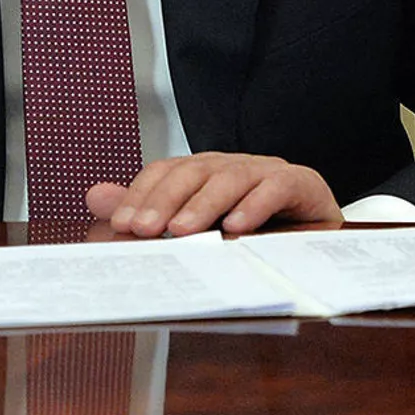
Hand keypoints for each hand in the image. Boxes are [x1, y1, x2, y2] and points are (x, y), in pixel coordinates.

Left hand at [86, 153, 341, 236]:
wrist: (318, 248)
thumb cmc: (253, 237)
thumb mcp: (195, 228)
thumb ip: (147, 210)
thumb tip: (95, 196)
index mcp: (207, 172)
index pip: (168, 171)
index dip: (144, 194)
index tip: (124, 225)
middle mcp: (235, 166)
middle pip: (195, 170)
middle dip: (166, 199)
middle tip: (146, 230)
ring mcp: (269, 172)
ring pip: (231, 178)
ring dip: (204, 205)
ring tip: (184, 231)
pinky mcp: (304, 184)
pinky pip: (277, 188)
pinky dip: (256, 206)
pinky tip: (238, 227)